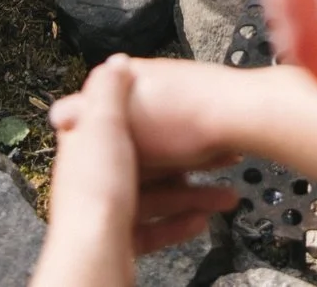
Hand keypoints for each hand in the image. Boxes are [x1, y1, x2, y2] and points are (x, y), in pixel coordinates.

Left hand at [33, 59, 236, 286]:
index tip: (184, 114)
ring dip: (195, 194)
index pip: (123, 121)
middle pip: (151, 161)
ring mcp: (110, 208)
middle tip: (220, 157)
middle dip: (189, 160)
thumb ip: (109, 90)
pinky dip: (181, 221)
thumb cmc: (98, 192)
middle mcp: (98, 174)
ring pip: (160, 194)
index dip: (158, 116)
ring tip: (226, 195)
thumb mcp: (104, 122)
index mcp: (90, 143)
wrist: (95, 253)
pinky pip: (158, 226)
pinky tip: (203, 217)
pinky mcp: (122, 238)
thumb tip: (115, 62)